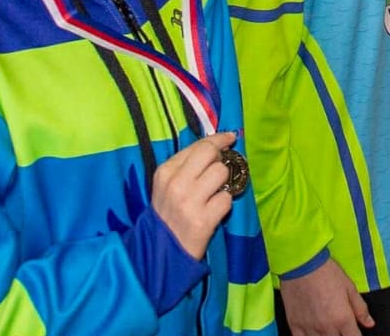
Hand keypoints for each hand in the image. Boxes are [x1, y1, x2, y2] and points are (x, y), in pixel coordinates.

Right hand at [150, 131, 236, 260]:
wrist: (160, 251)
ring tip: (214, 194)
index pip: (199, 146)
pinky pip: (227, 199)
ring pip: (222, 173)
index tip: (229, 137)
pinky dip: (224, 204)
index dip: (218, 139)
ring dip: (224, 183)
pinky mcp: (203, 220)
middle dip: (222, 157)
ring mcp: (189, 202)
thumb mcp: (167, 185)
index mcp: (165, 171)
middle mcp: (176, 183)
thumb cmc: (167, 214)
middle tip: (222, 166)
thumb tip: (215, 147)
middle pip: (211, 153)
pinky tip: (214, 211)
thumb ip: (186, 166)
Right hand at [280, 259, 374, 335]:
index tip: (354, 332)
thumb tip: (369, 323)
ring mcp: (309, 328)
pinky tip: (313, 332)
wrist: (301, 263)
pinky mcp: (295, 325)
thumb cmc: (325, 271)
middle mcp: (326, 327)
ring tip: (328, 329)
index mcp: (343, 318)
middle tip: (340, 327)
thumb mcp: (349, 287)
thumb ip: (360, 308)